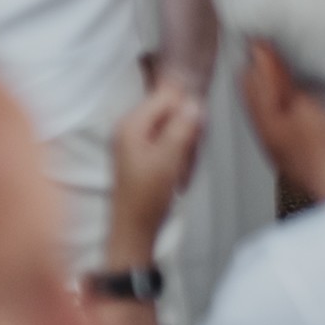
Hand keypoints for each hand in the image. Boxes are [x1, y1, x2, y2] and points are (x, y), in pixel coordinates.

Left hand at [106, 83, 207, 268]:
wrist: (134, 228)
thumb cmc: (146, 197)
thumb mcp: (168, 159)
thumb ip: (182, 127)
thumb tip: (195, 103)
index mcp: (131, 125)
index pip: (167, 96)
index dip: (186, 109)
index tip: (195, 130)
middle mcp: (129, 127)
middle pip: (170, 109)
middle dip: (186, 127)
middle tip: (188, 152)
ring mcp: (135, 139)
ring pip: (172, 124)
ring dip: (185, 141)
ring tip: (182, 165)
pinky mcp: (142, 151)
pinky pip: (168, 138)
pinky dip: (178, 150)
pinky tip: (179, 168)